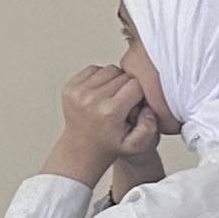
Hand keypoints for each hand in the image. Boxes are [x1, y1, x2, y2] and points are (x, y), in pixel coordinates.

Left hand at [45, 64, 157, 186]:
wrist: (82, 148)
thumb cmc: (110, 145)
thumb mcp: (137, 145)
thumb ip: (149, 127)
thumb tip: (148, 107)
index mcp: (110, 111)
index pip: (137, 85)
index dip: (141, 92)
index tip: (136, 103)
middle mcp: (92, 99)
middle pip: (123, 75)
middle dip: (129, 85)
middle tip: (126, 101)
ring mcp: (78, 92)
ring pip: (109, 69)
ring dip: (116, 79)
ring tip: (115, 95)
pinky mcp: (69, 87)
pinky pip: (93, 69)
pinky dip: (101, 77)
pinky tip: (102, 91)